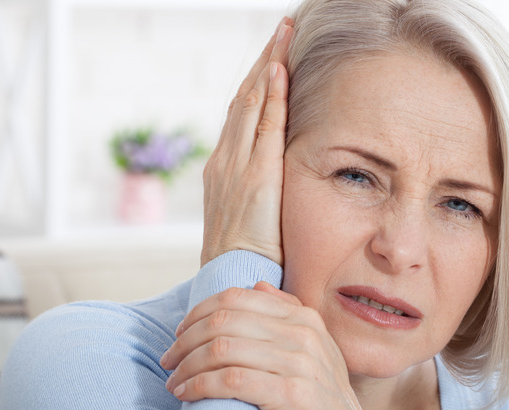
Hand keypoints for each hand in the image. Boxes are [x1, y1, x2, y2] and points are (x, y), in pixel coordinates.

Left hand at [160, 282, 380, 409]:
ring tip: (174, 381)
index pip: (238, 298)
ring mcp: (299, 363)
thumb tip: (257, 285)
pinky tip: (187, 394)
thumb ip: (287, 313)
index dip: (199, 312)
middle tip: (169, 359)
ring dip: (187, 365)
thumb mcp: (315, 346)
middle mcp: (303, 334)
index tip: (180, 333)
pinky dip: (200, 386)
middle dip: (186, 340)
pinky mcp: (291, 394)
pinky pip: (231, 381)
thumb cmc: (323, 393)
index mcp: (303, 317)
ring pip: (222, 349)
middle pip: (224, 321)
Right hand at [200, 17, 291, 266]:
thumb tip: (276, 187)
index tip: (273, 58)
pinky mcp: (255, 175)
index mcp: (224, 167)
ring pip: (252, 102)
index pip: (242, 113)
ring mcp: (237, 164)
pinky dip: (270, 95)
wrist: (229, 280)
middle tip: (281, 30)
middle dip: (263, 61)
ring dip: (269, 65)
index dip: (258, 83)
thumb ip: (259, 194)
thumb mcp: (249, 218)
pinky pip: (264, 126)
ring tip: (284, 34)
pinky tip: (280, 69)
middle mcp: (225, 158)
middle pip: (244, 97)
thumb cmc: (244, 257)